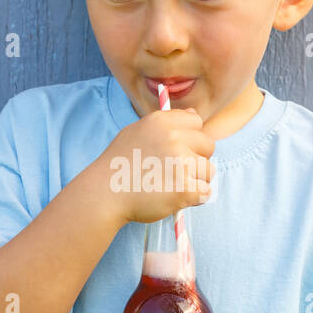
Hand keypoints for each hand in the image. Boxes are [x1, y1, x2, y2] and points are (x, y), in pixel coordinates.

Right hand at [96, 107, 214, 226]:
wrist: (104, 194)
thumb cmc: (118, 165)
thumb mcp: (136, 131)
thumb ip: (166, 123)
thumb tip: (193, 114)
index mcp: (162, 122)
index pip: (196, 121)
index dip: (191, 136)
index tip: (179, 149)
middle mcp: (173, 138)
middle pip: (208, 145)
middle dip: (197, 158)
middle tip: (176, 170)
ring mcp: (180, 163)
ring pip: (208, 170)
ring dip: (197, 180)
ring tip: (174, 185)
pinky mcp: (184, 188)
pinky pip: (206, 192)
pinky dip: (195, 198)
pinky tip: (177, 197)